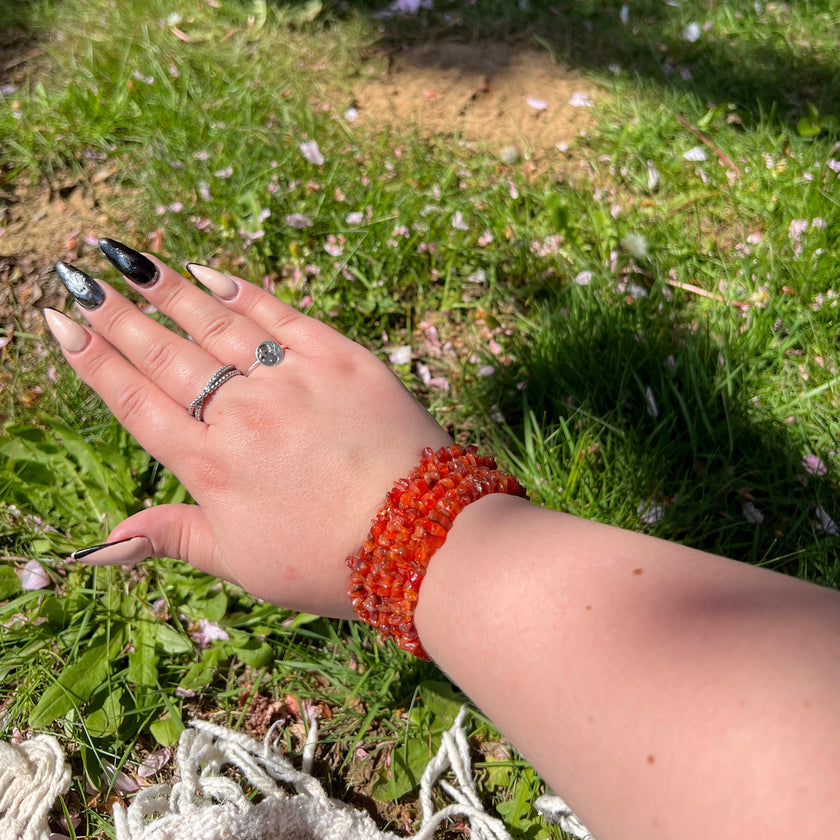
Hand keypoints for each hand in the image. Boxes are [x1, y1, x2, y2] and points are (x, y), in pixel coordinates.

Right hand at [45, 239, 450, 617]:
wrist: (421, 540)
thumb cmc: (326, 561)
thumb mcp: (240, 562)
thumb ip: (170, 537)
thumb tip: (99, 547)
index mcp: (210, 466)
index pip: (135, 401)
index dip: (93, 361)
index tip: (59, 321)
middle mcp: (242, 414)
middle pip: (165, 355)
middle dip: (115, 314)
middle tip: (76, 274)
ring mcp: (293, 380)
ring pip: (216, 326)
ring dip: (167, 290)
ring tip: (129, 259)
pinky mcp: (342, 358)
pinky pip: (283, 315)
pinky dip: (244, 293)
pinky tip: (210, 273)